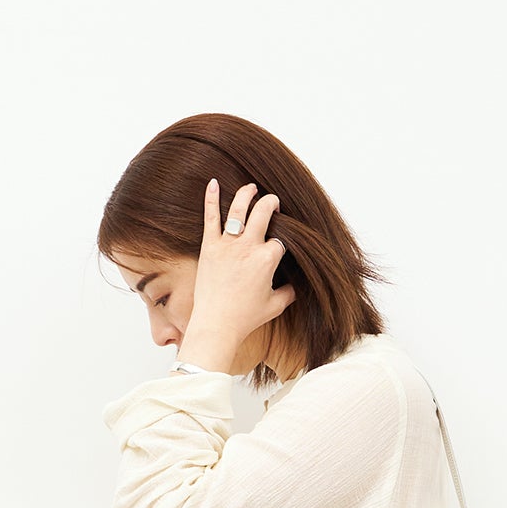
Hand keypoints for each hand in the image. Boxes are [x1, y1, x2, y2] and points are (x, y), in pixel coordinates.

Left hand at [177, 179, 295, 367]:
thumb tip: (296, 287)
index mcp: (267, 259)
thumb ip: (289, 293)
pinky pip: (210, 216)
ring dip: (247, 194)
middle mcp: (249, 247)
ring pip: (239, 208)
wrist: (216, 325)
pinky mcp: (209, 246)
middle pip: (264, 212)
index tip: (279, 247)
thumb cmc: (245, 318)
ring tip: (252, 188)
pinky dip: (211, 198)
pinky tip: (213, 182)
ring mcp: (228, 244)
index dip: (282, 243)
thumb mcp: (275, 306)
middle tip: (273, 202)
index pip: (280, 241)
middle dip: (271, 203)